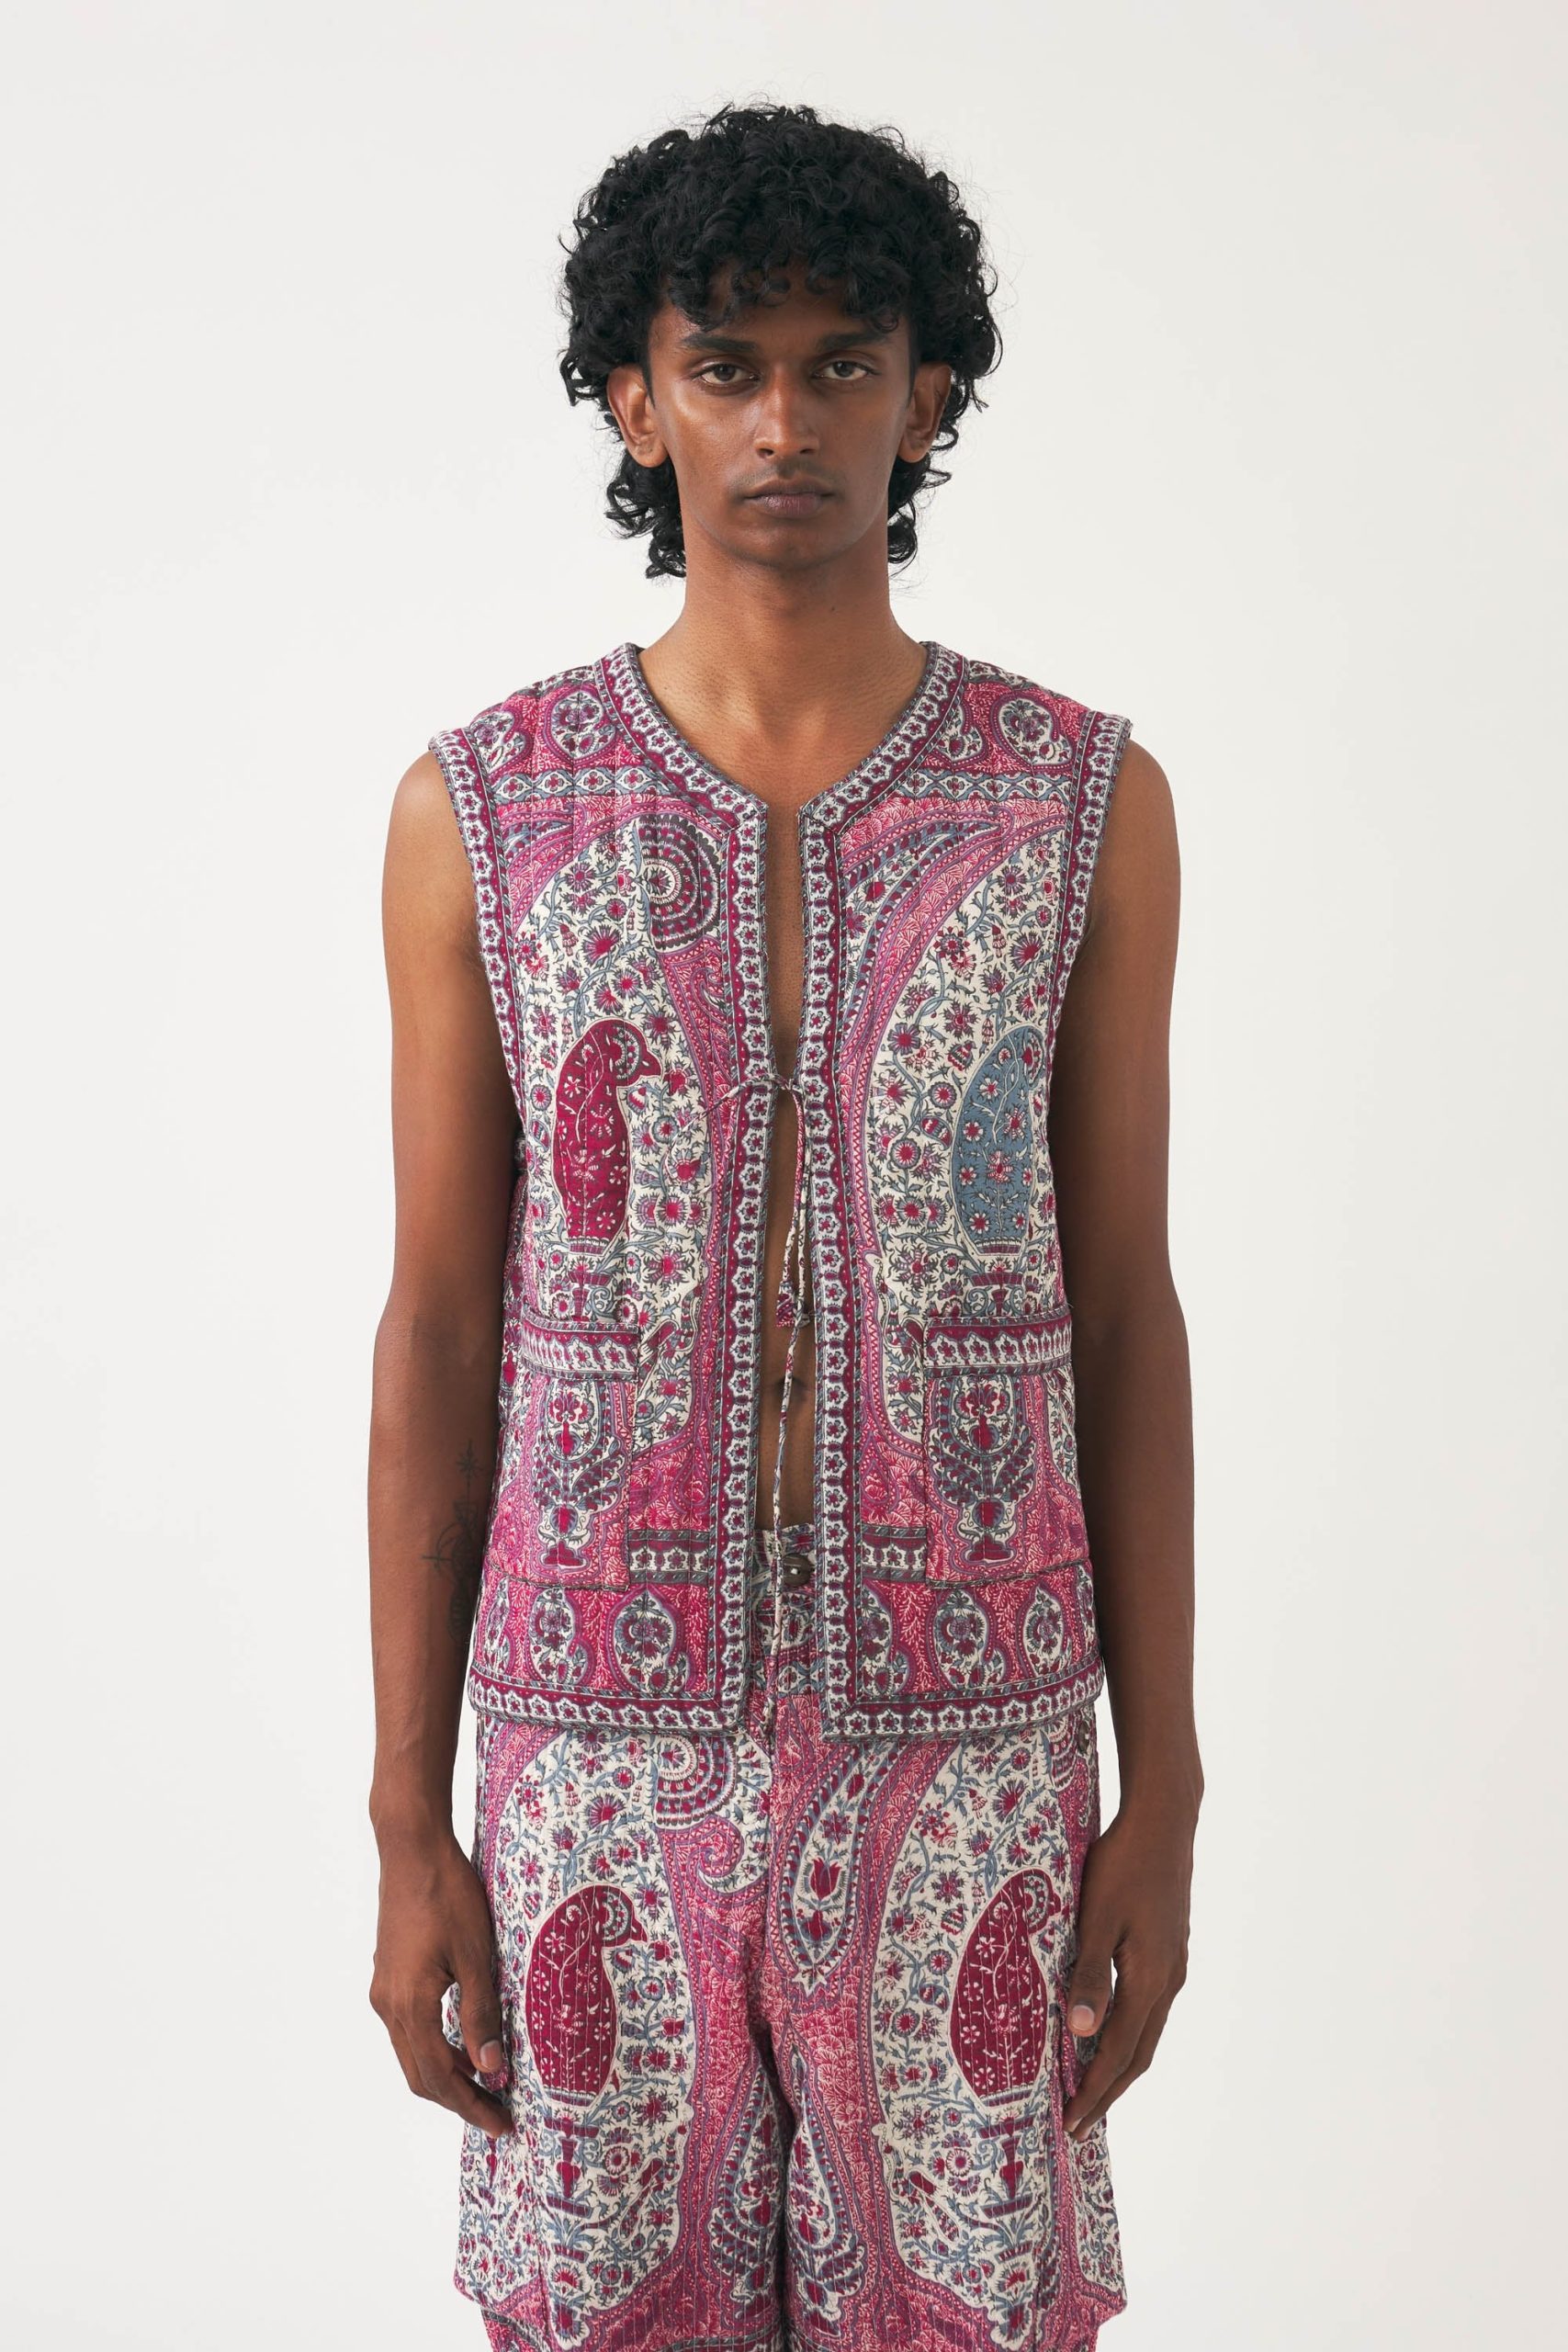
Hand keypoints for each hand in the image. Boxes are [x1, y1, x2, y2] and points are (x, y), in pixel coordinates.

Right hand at [369, 1825, 512, 2137]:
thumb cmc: (449, 1894)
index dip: (471, 2105)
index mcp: (410, 2005)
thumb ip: (482, 2014)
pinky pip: (409, 2029)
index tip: (500, 2125)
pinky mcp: (387, 1976)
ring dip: (446, 2075)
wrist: (411, 1848)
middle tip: (496, 2114)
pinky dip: (435, 2048)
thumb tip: (491, 2069)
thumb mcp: (476, 1955)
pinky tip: (464, 2043)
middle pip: (420, 2075)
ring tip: (486, 2084)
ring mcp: (383, 1991)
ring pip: (412, 2054)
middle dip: (458, 2100)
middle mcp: (388, 2005)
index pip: (440, 2077)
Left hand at [1061, 1796, 1194, 2139]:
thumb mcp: (1097, 1917)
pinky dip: (1129, 2034)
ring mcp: (1173, 1966)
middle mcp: (1168, 1981)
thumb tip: (1081, 2034)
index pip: (1117, 2054)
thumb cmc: (1123, 1864)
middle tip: (1080, 2123)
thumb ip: (1090, 1975)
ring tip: (1093, 2088)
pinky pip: (1150, 2009)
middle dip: (1108, 2092)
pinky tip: (1111, 2030)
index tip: (1072, 2123)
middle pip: (1138, 2054)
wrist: (1164, 1821)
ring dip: (1119, 2065)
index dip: (1094, 2092)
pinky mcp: (1170, 1950)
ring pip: (1147, 2032)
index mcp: (1150, 1980)